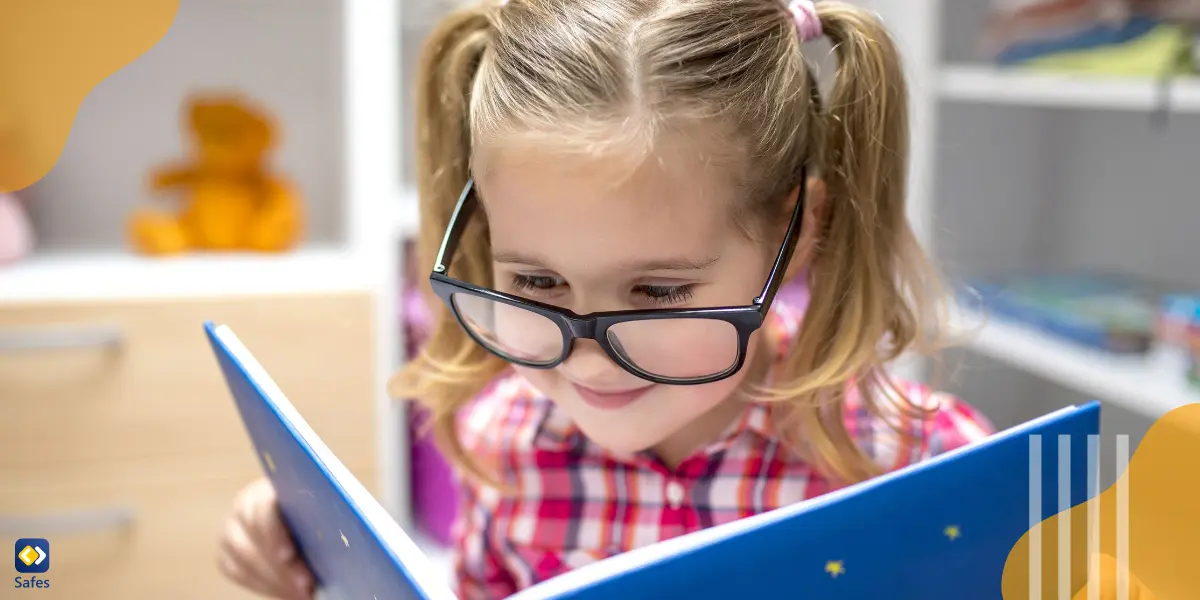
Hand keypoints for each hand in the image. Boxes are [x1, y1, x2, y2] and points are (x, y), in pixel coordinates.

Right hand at [218, 477, 314, 598]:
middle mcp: (243, 507)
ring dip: (275, 581)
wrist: (293, 517)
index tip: (289, 555)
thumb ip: (323, 516)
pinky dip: (264, 586)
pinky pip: (239, 573)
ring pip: (245, 560)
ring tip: (303, 593)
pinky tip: (288, 593)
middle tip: (306, 585)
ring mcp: (231, 532)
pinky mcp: (227, 556)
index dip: (274, 532)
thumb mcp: (319, 506)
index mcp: (267, 487)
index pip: (264, 507)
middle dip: (280, 567)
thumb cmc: (316, 509)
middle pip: (253, 538)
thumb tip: (341, 537)